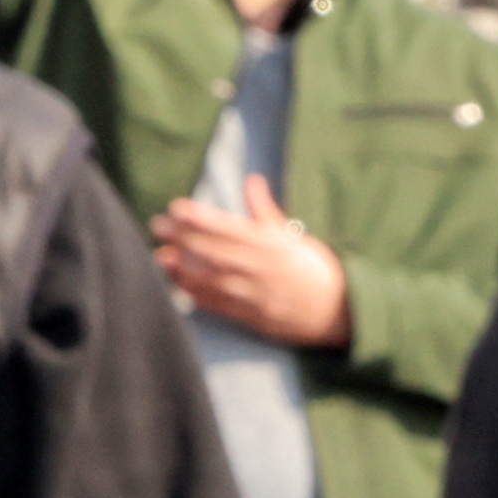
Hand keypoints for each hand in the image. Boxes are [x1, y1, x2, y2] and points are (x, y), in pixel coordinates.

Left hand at [148, 177, 352, 348]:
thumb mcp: (295, 237)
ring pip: (215, 280)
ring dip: (185, 268)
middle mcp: (264, 270)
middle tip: (158, 225)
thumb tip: (252, 180)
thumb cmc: (315, 269)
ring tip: (161, 256)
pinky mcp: (255, 317)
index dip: (202, 217)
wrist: (340, 312)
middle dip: (185, 238)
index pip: (231, 228)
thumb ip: (266, 211)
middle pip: (217, 252)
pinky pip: (221, 306)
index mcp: (274, 246)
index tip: (177, 207)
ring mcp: (259, 295)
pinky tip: (179, 283)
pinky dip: (198, 294)